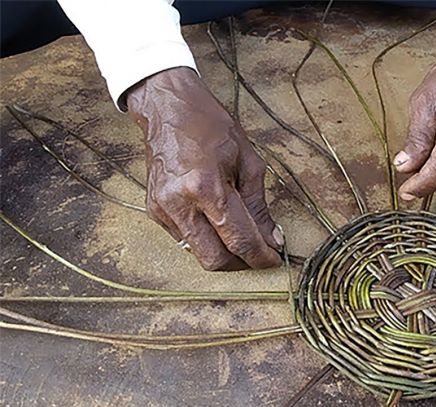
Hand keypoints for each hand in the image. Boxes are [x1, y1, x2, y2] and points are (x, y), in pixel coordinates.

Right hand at [127, 67, 282, 270]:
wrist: (167, 107)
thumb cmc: (211, 126)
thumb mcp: (248, 160)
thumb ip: (259, 206)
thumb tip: (273, 239)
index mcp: (206, 186)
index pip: (238, 239)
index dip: (261, 256)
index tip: (275, 260)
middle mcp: (179, 203)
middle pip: (214, 259)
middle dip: (241, 263)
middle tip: (260, 254)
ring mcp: (162, 209)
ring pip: (197, 253)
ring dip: (223, 253)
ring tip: (241, 236)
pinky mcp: (154, 211)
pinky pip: (185, 239)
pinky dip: (206, 238)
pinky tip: (217, 222)